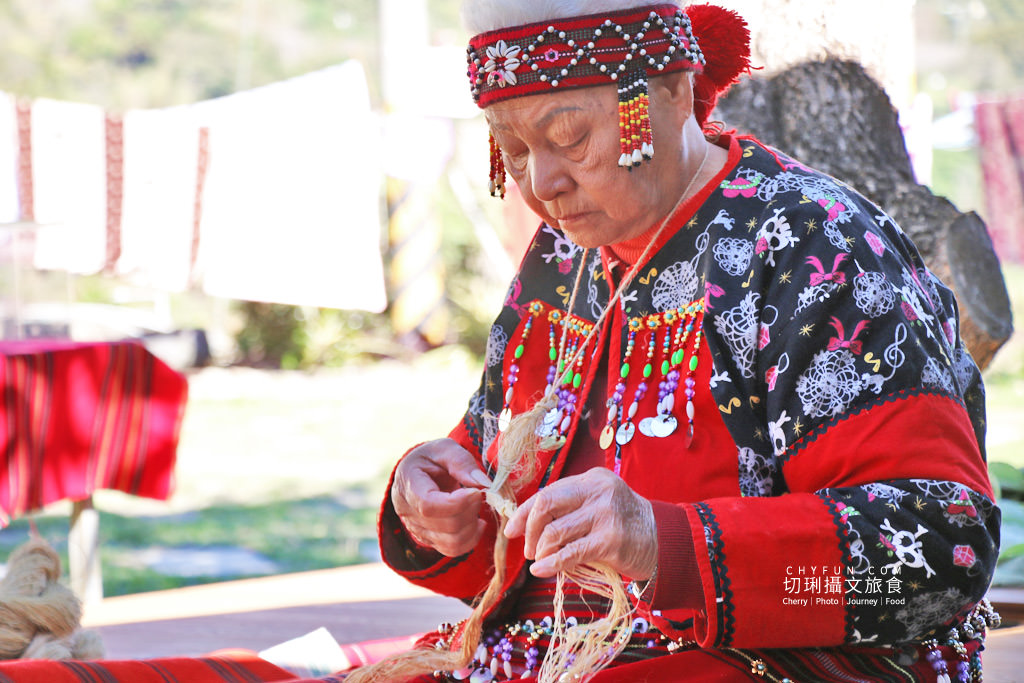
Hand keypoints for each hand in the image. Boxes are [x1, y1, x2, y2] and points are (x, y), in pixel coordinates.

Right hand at [391, 439, 492, 556]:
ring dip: (473, 526)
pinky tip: (477, 522)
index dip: (457, 503)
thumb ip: (461, 462)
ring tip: (477, 506)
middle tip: (479, 493)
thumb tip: (483, 484)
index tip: (476, 491)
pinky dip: (472, 539)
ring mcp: (416, 529)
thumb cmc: (433, 458)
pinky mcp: (429, 540)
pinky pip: (453, 550)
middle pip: (445, 525)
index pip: (428, 505)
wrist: (420, 472)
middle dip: (470, 510)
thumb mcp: (445, 449)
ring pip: (451, 542)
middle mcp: (406, 512)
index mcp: (407, 484)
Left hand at [503, 468, 656, 579]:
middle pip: (546, 504)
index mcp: (591, 479)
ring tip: (540, 560)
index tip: (512, 529)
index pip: (548, 491)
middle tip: (528, 548)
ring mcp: (605, 514)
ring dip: (541, 550)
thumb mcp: (598, 505)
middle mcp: (598, 491)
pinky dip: (551, 564)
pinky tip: (542, 570)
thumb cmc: (624, 525)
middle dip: (530, 529)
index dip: (525, 511)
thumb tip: (527, 525)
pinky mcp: (610, 540)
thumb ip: (570, 509)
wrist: (663, 540)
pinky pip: (570, 553)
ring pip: (555, 531)